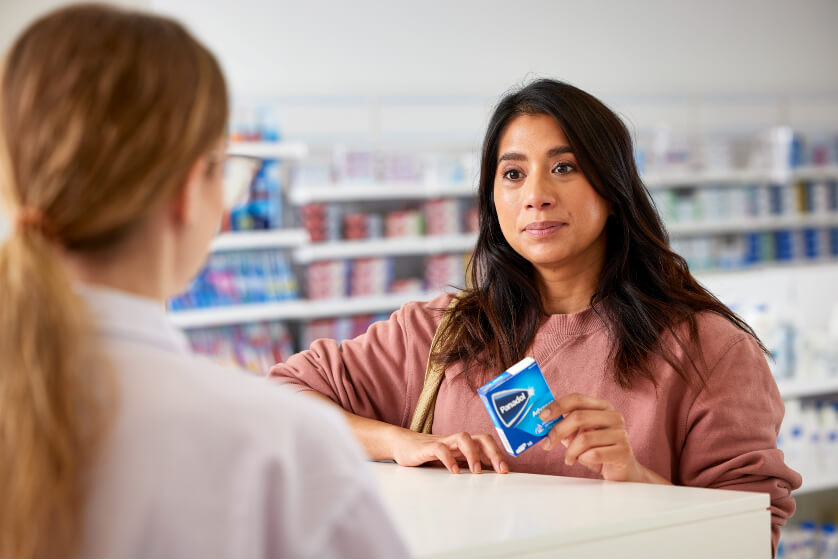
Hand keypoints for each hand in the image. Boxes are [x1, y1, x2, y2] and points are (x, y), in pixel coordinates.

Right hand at [390, 430, 508, 474]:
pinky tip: (454, 472)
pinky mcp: (427, 447)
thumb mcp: (450, 460)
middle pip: (481, 438)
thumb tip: (485, 477)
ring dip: (473, 454)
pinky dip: (449, 459)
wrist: (401, 444)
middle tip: (500, 470)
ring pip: (463, 438)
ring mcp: (442, 441)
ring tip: (476, 471)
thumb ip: (464, 464)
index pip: (486, 443)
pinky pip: (440, 448)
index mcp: (463, 445)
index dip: (498, 454)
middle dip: (493, 453)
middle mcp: (455, 441)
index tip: (506, 471)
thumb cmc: (427, 454)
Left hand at [539, 393, 649, 482]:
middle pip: (578, 417)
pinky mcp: (624, 451)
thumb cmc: (597, 450)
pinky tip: (584, 461)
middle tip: (547, 444)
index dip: (557, 406)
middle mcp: (614, 416)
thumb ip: (565, 426)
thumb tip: (542, 422)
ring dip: (570, 452)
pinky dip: (583, 459)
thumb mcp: (578, 435)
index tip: (542, 417)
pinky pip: (594, 454)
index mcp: (602, 407)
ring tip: (569, 459)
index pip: (577, 399)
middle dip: (558, 431)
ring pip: (584, 438)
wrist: (621, 472)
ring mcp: (621, 433)